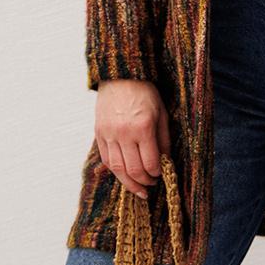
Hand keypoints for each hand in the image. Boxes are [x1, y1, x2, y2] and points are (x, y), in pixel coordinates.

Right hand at [95, 79, 170, 198]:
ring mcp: (109, 134)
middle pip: (133, 170)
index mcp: (143, 127)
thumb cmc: (145, 92)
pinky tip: (123, 175)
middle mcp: (124, 133)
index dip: (156, 174)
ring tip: (137, 188)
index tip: (160, 176)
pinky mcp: (99, 133)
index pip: (150, 162)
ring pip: (117, 169)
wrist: (121, 76)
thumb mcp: (162, 114)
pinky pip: (106, 159)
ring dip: (128, 183)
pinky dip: (115, 171)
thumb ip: (164, 140)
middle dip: (144, 182)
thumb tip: (165, 162)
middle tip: (150, 186)